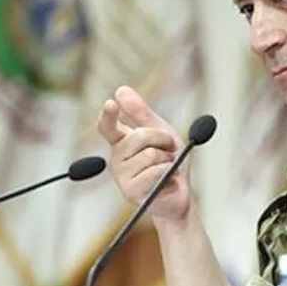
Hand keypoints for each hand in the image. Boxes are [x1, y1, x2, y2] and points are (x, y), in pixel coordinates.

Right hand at [96, 85, 193, 222]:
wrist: (178, 195)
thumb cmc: (168, 163)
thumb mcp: (160, 132)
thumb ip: (141, 113)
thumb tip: (121, 90)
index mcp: (121, 142)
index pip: (108, 126)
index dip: (108, 115)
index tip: (111, 103)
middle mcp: (116, 158)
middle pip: (139, 136)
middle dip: (162, 139)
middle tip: (168, 151)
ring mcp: (121, 176)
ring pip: (149, 154)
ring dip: (167, 159)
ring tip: (165, 168)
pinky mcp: (130, 191)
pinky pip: (155, 171)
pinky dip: (167, 172)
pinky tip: (165, 181)